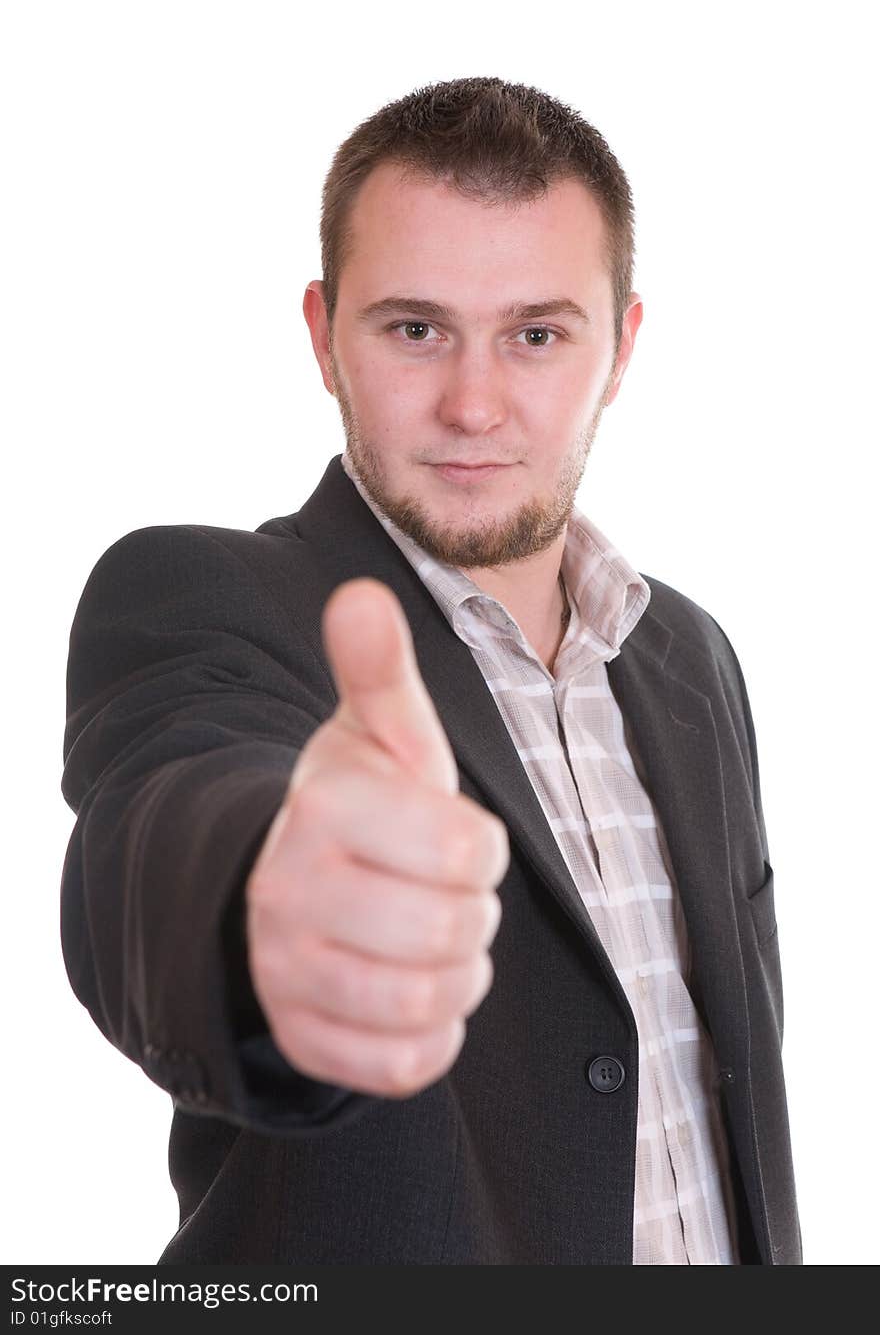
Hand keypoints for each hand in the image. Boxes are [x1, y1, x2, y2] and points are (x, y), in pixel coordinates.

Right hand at [245, 577, 508, 1097]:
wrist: (299, 880)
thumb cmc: (368, 799)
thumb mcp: (381, 731)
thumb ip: (379, 670)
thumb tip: (359, 595)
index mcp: (322, 805)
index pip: (467, 851)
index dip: (480, 847)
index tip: (450, 835)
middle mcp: (287, 890)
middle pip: (455, 933)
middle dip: (472, 911)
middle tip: (441, 890)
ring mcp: (284, 971)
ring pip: (434, 1002)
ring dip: (459, 973)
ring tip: (432, 937)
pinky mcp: (300, 1038)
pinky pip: (408, 1064)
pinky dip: (434, 1030)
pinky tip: (413, 989)